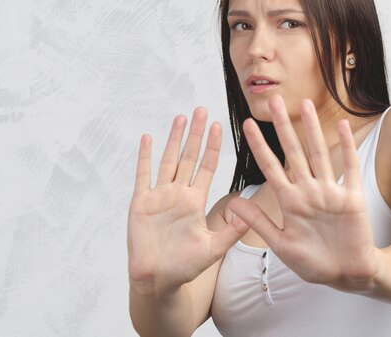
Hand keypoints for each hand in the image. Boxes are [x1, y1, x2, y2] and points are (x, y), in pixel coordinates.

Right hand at [128, 108, 248, 296]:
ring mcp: (158, 196)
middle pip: (188, 157)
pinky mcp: (140, 203)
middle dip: (195, 134)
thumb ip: (231, 230)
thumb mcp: (213, 248)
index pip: (206, 167)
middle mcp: (178, 194)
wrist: (157, 280)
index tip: (219, 126)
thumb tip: (250, 211)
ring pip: (168, 160)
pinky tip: (147, 139)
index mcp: (195, 202)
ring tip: (180, 118)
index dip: (212, 147)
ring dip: (173, 139)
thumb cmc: (184, 268)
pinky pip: (142, 175)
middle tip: (201, 110)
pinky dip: (145, 157)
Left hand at [228, 96, 380, 290]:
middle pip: (293, 152)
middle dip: (283, 126)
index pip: (270, 166)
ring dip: (312, 129)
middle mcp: (308, 191)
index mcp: (289, 202)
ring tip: (305, 103)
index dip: (259, 145)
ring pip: (319, 153)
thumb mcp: (281, 245)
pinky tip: (343, 126)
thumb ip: (259, 222)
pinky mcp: (351, 198)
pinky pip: (348, 167)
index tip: (247, 124)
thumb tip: (232, 203)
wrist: (347, 275)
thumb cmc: (314, 263)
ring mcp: (329, 192)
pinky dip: (347, 147)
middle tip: (274, 100)